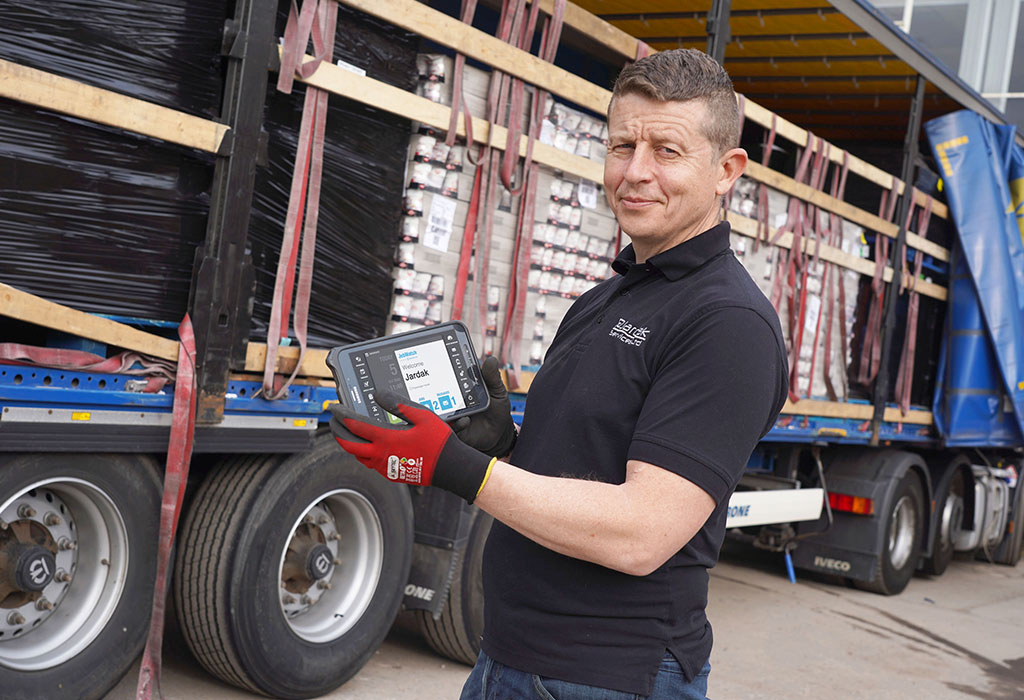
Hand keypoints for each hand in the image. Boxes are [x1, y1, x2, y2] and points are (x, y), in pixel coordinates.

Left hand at [330, 390, 494, 502]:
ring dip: (349, 443)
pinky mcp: (391, 473)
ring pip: (357, 456)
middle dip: (337, 431)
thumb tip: (378, 395)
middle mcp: (381, 454)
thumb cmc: (439, 442)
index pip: (355, 425)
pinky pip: (369, 463)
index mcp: (386, 439)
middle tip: (333, 421)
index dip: (342, 415)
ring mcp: (384, 466)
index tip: (335, 408)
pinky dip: (362, 452)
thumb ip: (398, 404)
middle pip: (348, 444)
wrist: (450, 467)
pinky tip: (367, 446)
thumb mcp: (422, 415)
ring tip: (347, 432)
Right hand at [449, 356, 516, 457]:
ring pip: (441, 410)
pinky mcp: (456, 429)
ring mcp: (453, 415)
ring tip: (453, 406)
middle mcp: (454, 400)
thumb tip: (491, 359)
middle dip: (437, 389)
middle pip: (439, 393)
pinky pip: (451, 427)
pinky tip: (466, 421)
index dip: (444, 370)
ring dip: (444, 408)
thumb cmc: (497, 409)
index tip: (443, 364)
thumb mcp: (497, 391)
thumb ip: (492, 377)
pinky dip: (457, 423)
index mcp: (462, 388)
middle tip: (443, 386)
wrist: (500, 433)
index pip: (450, 377)